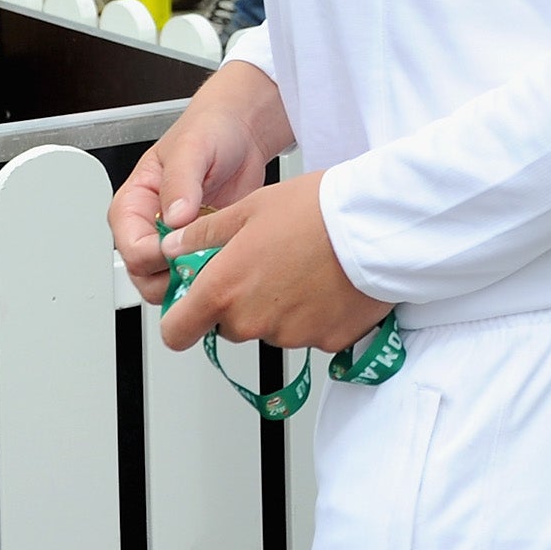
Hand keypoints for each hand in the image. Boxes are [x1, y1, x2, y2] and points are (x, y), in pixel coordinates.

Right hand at [109, 59, 293, 306]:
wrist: (241, 131)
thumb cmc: (208, 130)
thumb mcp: (192, 148)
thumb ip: (180, 182)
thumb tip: (173, 218)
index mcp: (132, 205)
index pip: (132, 249)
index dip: (159, 255)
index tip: (186, 245)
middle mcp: (148, 228)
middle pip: (145, 276)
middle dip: (174, 276)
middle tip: (207, 258)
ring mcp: (173, 241)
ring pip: (169, 283)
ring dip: (195, 278)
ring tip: (221, 255)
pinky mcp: (199, 246)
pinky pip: (198, 275)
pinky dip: (214, 273)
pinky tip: (231, 255)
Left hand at [154, 171, 390, 356]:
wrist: (377, 223)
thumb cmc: (316, 210)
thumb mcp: (251, 208)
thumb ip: (203, 234)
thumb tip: (173, 247)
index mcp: (224, 290)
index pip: (176, 333)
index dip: (181, 321)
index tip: (192, 306)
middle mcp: (253, 322)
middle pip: (230, 328)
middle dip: (241, 304)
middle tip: (268, 267)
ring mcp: (291, 335)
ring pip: (272, 330)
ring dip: (280, 309)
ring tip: (306, 268)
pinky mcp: (328, 342)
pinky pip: (312, 333)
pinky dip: (317, 315)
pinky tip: (330, 283)